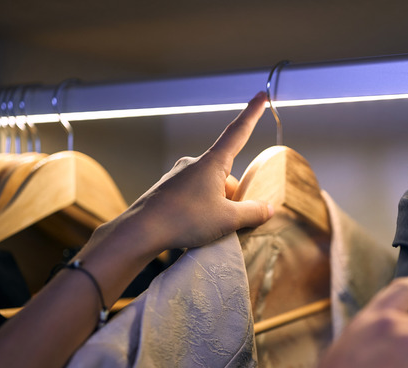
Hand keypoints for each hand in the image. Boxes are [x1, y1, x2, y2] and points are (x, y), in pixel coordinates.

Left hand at [107, 91, 273, 254]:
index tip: (261, 95)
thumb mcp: (228, 219)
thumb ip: (252, 212)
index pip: (238, 131)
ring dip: (216, 204)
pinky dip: (200, 210)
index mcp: (212, 163)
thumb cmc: (184, 220)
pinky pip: (193, 196)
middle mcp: (194, 163)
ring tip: (206, 227)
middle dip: (233, 195)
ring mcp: (178, 176)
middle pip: (226, 174)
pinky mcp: (167, 190)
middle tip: (230, 219)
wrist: (140, 231)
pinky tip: (192, 227)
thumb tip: (268, 208)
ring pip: (210, 187)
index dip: (253, 113)